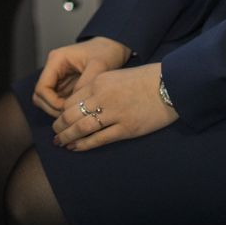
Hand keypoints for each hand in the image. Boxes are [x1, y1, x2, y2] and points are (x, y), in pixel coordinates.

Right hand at [31, 37, 130, 116]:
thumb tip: (74, 103)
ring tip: (76, 113)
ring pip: (47, 100)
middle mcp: (53, 68)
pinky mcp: (64, 84)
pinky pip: (58, 100)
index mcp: (56, 60)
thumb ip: (85, 84)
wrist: (113, 47)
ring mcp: (58, 77)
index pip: (42, 88)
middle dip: (53, 109)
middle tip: (71, 116)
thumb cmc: (106, 52)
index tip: (68, 109)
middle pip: (40, 96)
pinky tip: (79, 110)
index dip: (52, 103)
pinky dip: (65, 108)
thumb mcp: (99, 66)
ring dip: (58, 110)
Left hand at [52, 62, 176, 151]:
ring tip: (61, 142)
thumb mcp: (116, 76)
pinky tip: (76, 147)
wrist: (170, 84)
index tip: (59, 119)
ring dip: (68, 136)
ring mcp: (114, 113)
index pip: (71, 100)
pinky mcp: (126, 128)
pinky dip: (84, 144)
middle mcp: (102, 96)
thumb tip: (81, 104)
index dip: (61, 112)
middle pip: (71, 114)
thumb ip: (99, 88)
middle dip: (60, 126)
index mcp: (99, 81)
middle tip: (56, 134)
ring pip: (81, 127)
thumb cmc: (145, 80)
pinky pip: (99, 139)